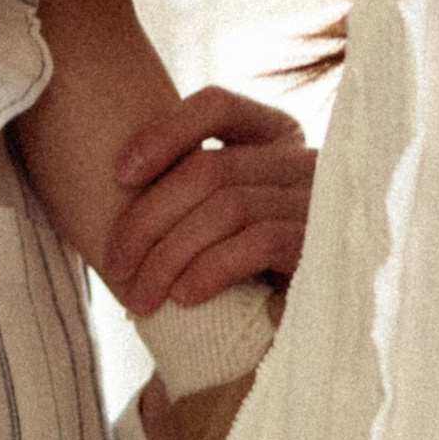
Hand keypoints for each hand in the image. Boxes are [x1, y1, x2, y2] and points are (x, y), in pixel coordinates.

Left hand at [95, 89, 314, 315]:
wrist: (304, 334)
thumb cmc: (249, 276)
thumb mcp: (217, 220)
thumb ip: (189, 190)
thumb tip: (114, 172)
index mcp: (273, 137)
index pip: (216, 105)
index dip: (163, 132)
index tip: (118, 174)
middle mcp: (302, 160)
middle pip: (210, 168)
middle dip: (149, 220)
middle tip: (115, 268)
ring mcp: (318, 201)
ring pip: (228, 207)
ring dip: (170, 256)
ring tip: (141, 297)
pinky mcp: (324, 245)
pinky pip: (259, 242)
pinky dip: (211, 269)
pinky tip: (184, 298)